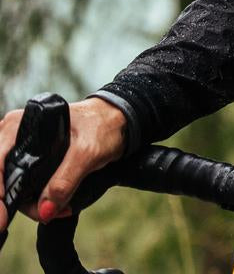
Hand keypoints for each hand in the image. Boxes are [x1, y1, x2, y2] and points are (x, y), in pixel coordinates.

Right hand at [0, 97, 126, 231]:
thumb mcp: (87, 153)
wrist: (119, 121)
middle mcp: (16, 135)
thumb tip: (45, 211)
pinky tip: (53, 206)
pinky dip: (36, 199)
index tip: (5, 212)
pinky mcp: (33, 161)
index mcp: (21, 126)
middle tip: (43, 215)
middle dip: (19, 201)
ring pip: (14, 184)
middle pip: (3, 176)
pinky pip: (26, 184)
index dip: (0, 188)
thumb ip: (66, 181)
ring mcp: (23, 149)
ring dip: (30, 203)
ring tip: (57, 210)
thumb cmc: (103, 126)